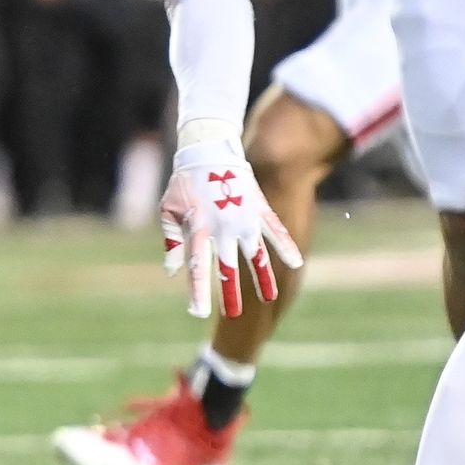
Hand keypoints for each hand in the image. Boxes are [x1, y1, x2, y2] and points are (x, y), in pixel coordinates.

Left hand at [161, 137, 301, 317]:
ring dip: (262, 277)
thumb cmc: (184, 183)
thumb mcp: (168, 209)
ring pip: (255, 253)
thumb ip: (172, 242)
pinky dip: (286, 246)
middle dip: (230, 292)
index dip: (199, 291)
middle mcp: (223, 226)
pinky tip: (296, 263)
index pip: (198, 265)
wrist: (208, 149)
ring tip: (270, 298)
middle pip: (228, 265)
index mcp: (198, 227)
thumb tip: (173, 272)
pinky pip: (275, 230)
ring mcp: (243, 217)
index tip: (198, 313)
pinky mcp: (258, 208)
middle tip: (234, 315)